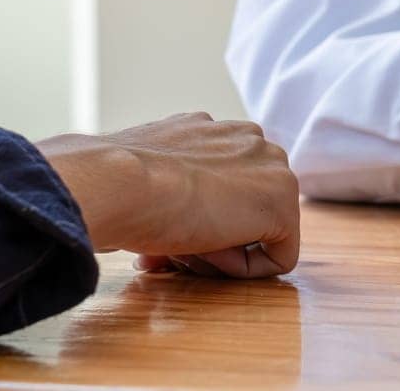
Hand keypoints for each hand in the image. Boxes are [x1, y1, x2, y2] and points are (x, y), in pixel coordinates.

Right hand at [38, 112, 300, 277]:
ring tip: (177, 250)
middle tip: (162, 254)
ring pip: (257, 232)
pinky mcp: (284, 203)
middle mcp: (249, 139)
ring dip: (219, 251)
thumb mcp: (145, 175)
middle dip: (204, 240)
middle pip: (238, 212)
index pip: (216, 191)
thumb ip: (170, 186)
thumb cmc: (115, 184)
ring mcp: (273, 166)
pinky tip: (206, 253)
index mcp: (214, 130)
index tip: (153, 241)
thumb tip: (169, 215)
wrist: (119, 183)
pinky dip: (243, 268)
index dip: (186, 222)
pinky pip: (277, 255)